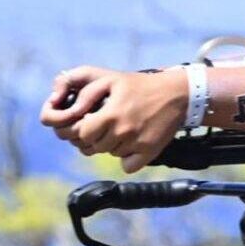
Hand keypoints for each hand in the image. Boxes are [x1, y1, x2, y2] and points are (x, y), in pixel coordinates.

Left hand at [39, 65, 186, 172]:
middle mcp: (123, 131)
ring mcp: (137, 143)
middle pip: (93, 147)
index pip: (81, 134)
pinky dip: (127, 158)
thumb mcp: (108, 79)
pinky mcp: (149, 152)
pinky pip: (127, 166)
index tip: (87, 123)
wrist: (176, 94)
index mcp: (110, 114)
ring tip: (121, 129)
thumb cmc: (138, 85)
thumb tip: (68, 108)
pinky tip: (132, 142)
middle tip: (104, 125)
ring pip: (110, 155)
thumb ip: (83, 92)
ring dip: (111, 145)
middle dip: (94, 137)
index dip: (80, 129)